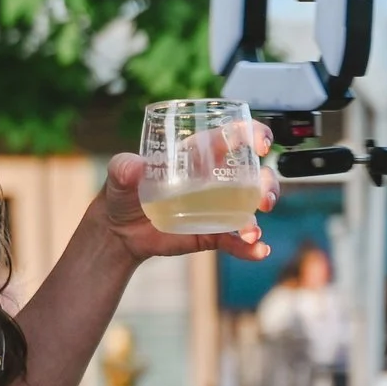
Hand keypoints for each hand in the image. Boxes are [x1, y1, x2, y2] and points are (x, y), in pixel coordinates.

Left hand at [99, 120, 276, 264]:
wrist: (117, 231)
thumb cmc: (123, 192)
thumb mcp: (118, 174)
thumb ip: (123, 167)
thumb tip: (134, 166)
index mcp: (196, 156)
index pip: (231, 138)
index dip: (252, 135)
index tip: (262, 145)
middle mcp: (214, 180)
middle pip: (254, 175)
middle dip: (268, 184)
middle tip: (264, 198)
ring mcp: (216, 207)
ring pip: (251, 208)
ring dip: (259, 218)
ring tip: (251, 231)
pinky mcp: (212, 232)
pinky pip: (236, 239)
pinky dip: (250, 246)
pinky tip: (257, 250)